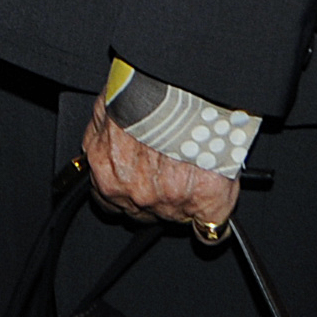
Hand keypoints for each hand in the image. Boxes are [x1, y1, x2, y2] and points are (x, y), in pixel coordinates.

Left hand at [81, 93, 238, 227]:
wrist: (182, 87)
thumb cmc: (144, 89)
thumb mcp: (107, 108)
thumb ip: (102, 134)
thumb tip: (105, 138)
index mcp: (105, 168)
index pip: (108, 199)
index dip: (124, 190)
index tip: (135, 184)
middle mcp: (133, 193)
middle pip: (141, 211)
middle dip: (152, 196)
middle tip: (168, 171)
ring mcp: (169, 203)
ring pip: (173, 216)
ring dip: (181, 199)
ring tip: (192, 168)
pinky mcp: (206, 206)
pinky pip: (210, 229)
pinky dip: (213, 223)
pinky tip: (214, 207)